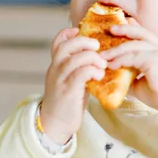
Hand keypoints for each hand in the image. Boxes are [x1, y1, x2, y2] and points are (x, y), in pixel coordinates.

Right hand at [40, 27, 106, 143]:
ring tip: (102, 65)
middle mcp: (55, 69)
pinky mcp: (67, 91)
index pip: (58, 42)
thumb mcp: (72, 80)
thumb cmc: (68, 101)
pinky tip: (100, 76)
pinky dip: (93, 71)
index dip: (70, 33)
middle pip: (66, 46)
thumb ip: (81, 67)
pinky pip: (80, 74)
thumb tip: (100, 57)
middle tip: (98, 47)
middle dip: (84, 42)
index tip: (83, 32)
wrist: (55, 124)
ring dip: (92, 58)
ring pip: (75, 59)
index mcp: (56, 65)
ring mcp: (60, 80)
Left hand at [99, 20, 157, 119]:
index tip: (123, 24)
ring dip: (117, 50)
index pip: (147, 35)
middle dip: (125, 29)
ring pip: (134, 45)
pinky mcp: (155, 61)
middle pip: (141, 33)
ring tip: (104, 56)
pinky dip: (121, 60)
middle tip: (111, 29)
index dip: (135, 28)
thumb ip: (130, 77)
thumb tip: (115, 77)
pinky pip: (133, 57)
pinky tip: (112, 65)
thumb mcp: (141, 84)